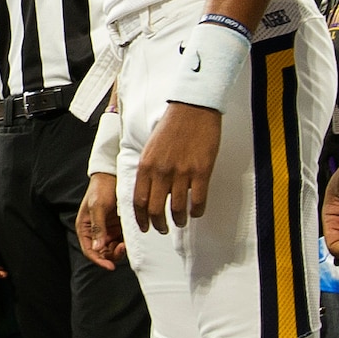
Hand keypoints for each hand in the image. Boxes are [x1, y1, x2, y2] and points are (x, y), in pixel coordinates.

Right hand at [76, 172, 125, 268]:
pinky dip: (126, 242)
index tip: (110, 266)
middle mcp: (95, 231)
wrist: (113, 175)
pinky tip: (130, 238)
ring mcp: (107, 229)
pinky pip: (122, 240)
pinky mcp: (118, 226)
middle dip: (112, 254)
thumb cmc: (101, 189)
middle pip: (102, 252)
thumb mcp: (98, 207)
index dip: (99, 260)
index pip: (89, 250)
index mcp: (84, 228)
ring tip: (126, 242)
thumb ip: (97, 227)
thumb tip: (97, 247)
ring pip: (113, 248)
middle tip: (122, 248)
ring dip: (119, 249)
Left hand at [133, 102, 220, 232]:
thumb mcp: (150, 147)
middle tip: (161, 229)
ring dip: (178, 221)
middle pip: (154, 209)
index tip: (144, 226)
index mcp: (145, 166)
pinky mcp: (201, 171)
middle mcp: (160, 172)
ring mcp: (181, 173)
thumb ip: (148, 169)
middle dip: (157, 225)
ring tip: (180, 222)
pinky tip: (196, 212)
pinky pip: (198, 200)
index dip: (140, 218)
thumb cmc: (171, 125)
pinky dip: (197, 211)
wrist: (192, 108)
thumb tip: (148, 189)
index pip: (137, 201)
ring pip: (176, 209)